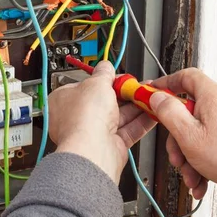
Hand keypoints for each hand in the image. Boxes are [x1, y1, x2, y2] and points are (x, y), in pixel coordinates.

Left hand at [48, 61, 155, 184]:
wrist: (92, 151)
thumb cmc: (84, 117)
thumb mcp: (96, 83)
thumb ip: (103, 73)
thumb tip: (105, 66)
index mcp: (64, 100)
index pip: (86, 85)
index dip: (103, 80)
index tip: (117, 76)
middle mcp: (77, 117)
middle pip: (105, 101)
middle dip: (124, 93)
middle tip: (137, 85)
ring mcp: (94, 132)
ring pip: (119, 115)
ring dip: (136, 105)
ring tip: (149, 95)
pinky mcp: (110, 145)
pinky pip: (128, 130)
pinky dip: (141, 121)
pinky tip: (152, 111)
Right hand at [150, 68, 216, 199]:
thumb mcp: (189, 136)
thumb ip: (169, 113)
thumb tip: (157, 98)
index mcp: (213, 96)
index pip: (186, 77)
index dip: (168, 83)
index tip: (155, 94)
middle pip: (189, 113)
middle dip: (178, 138)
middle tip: (176, 154)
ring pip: (200, 133)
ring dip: (190, 156)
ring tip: (192, 174)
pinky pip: (213, 144)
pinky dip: (204, 162)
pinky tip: (202, 180)